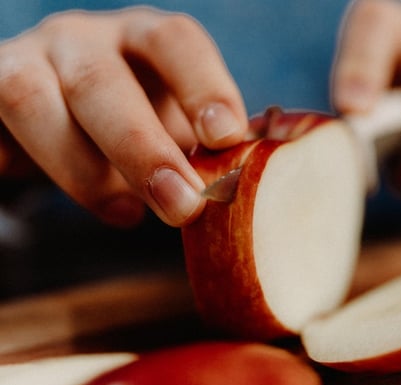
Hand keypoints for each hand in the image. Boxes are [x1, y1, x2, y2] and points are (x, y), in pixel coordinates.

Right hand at [0, 7, 247, 226]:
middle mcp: (82, 40)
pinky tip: (62, 195)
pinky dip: (22, 166)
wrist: (52, 122)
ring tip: (125, 214)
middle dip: (141, 149)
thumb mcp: (175, 127)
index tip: (227, 137)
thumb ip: (206, 147)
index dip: (203, 85)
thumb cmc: (135, 125)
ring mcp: (25, 62)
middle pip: (101, 81)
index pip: (175, 42)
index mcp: (144, 39)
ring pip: (33, 101)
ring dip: (81, 169)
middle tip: (182, 206)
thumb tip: (260, 184)